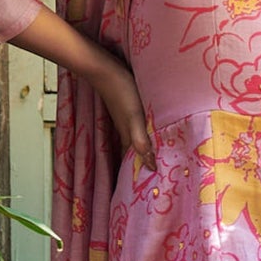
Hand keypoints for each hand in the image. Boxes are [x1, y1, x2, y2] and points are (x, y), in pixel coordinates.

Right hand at [91, 52, 155, 171]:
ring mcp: (126, 122)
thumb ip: (141, 140)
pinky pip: (137, 132)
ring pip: (136, 145)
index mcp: (128, 138)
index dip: (138, 176)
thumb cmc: (122, 92)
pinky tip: (150, 136)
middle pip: (134, 156)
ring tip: (154, 164)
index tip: (147, 190)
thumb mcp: (135, 118)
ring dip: (143, 155)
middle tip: (153, 182)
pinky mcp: (128, 112)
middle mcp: (126, 133)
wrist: (106, 70)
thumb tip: (151, 165)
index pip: (133, 164)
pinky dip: (144, 139)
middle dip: (141, 168)